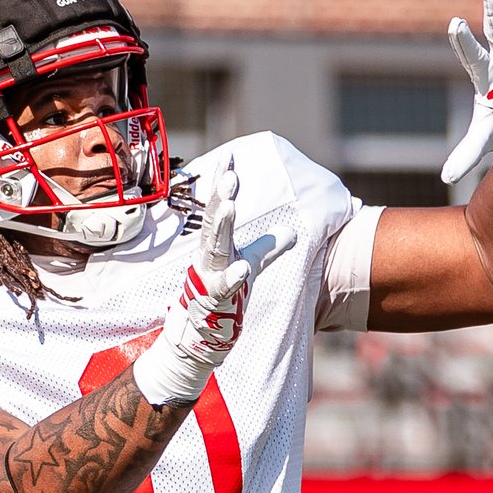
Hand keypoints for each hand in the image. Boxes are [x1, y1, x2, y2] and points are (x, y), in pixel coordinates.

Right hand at [131, 165, 253, 405]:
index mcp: (217, 244)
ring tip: (230, 205)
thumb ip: (269, 247)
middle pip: (215, 222)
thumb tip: (292, 231)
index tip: (228, 157)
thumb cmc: (223, 295)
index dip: (223, 184)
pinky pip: (224, 287)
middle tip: (229, 174)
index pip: (220, 208)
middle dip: (220, 197)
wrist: (200, 334)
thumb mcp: (250, 265)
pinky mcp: (215, 300)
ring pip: (215, 248)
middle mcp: (209, 257)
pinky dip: (233, 277)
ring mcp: (209, 277)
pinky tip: (242, 268)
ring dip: (221, 226)